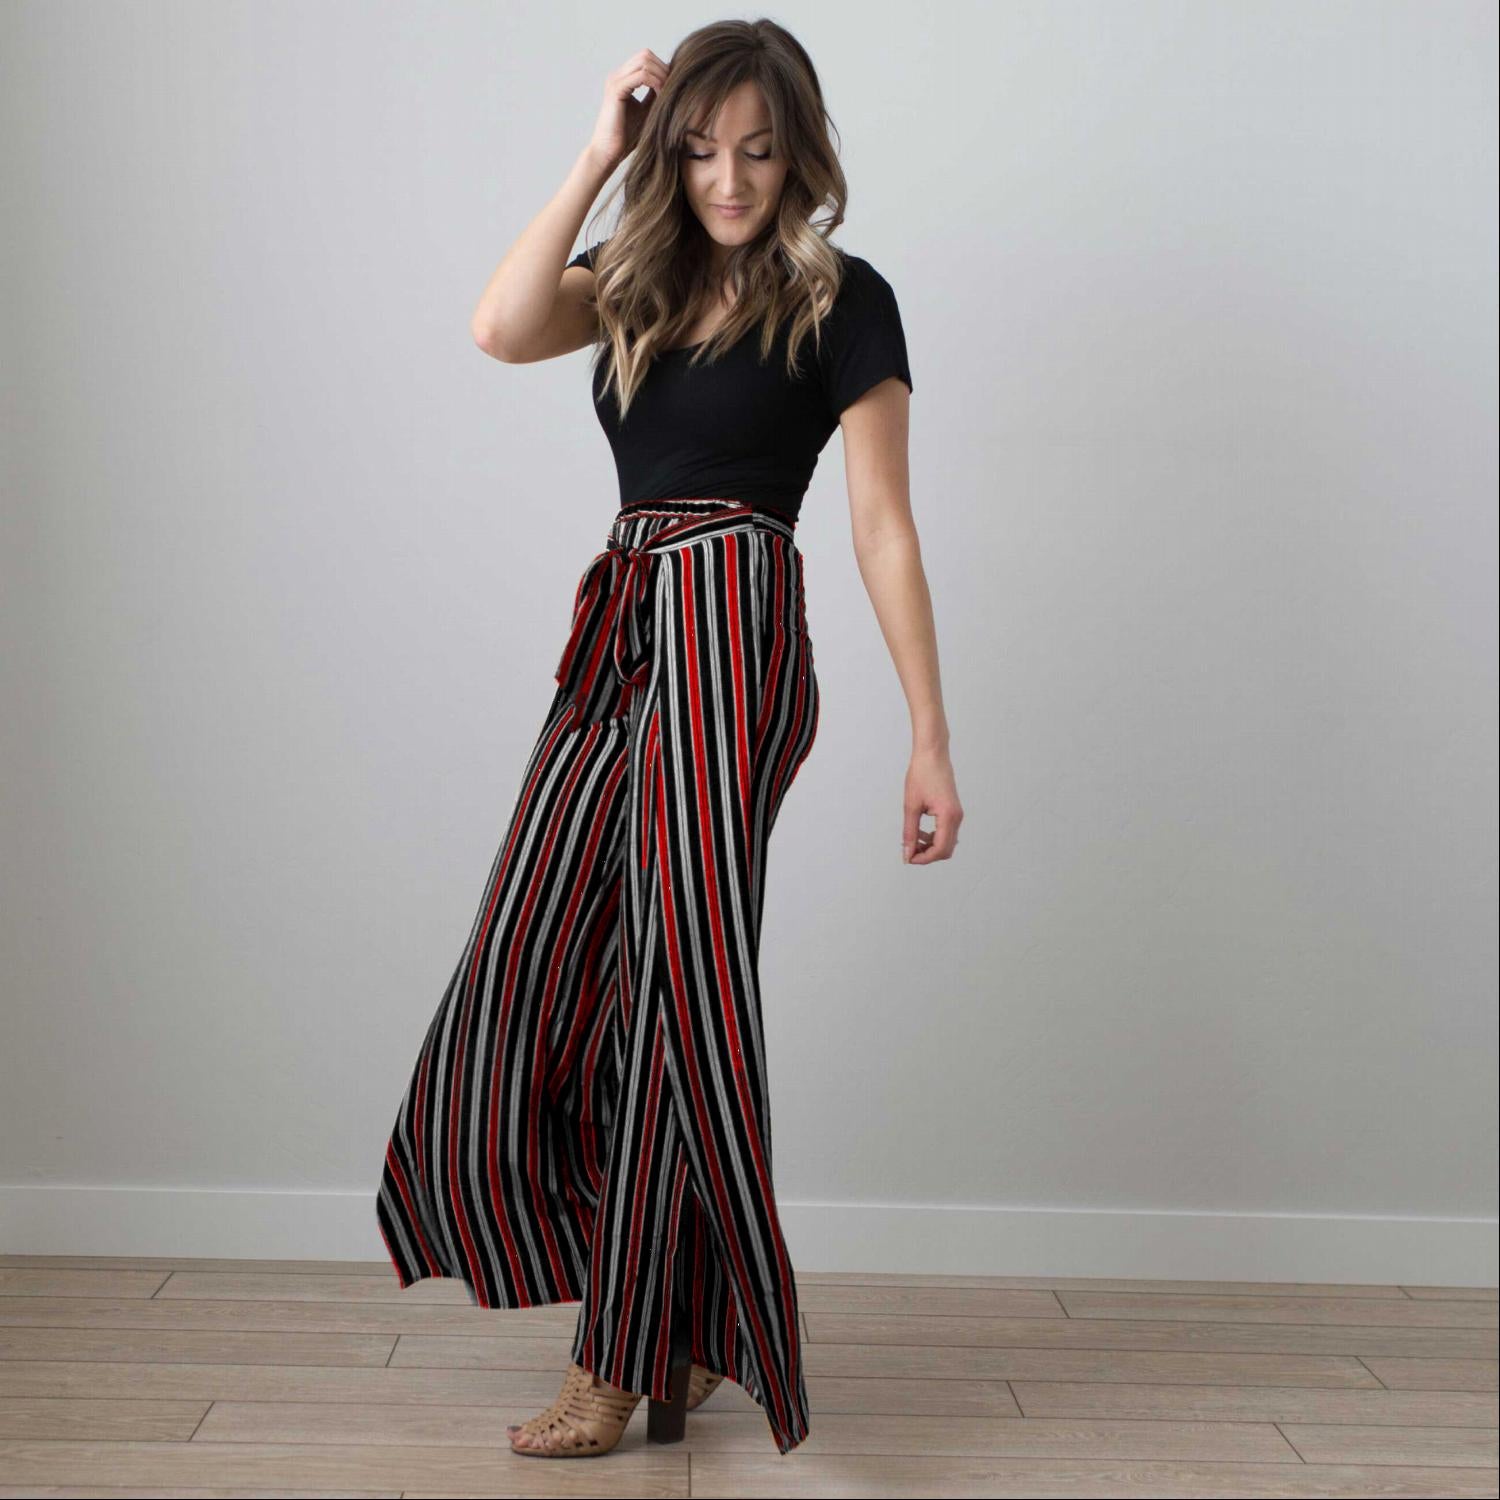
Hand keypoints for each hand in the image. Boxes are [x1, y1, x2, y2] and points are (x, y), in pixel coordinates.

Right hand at [588, 49, 669, 169]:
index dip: (662, 68)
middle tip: (674, 88)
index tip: (674, 86)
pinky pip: (642, 75)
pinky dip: (656, 83)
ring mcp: (615, 81)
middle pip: (646, 55)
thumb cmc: (627, 137)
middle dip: (663, 68)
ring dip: (661, 75)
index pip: (646, 59)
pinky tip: (662, 97)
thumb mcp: (647, 112)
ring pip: (644, 61)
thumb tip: (674, 85)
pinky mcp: (616, 90)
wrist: (609, 153)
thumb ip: (656, 96)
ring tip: (669, 93)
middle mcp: (617, 76)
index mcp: (622, 79)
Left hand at [902, 747, 961, 863]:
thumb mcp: (911, 806)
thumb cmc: (921, 774)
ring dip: (931, 846)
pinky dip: (935, 837)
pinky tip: (921, 831)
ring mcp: (957, 814)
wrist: (932, 754)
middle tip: (910, 851)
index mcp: (948, 816)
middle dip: (928, 855)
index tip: (908, 858)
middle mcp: (957, 817)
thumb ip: (910, 832)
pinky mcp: (954, 811)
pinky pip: (947, 832)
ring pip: (948, 843)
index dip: (924, 858)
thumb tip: (907, 853)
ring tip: (914, 839)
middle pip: (946, 850)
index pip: (940, 849)